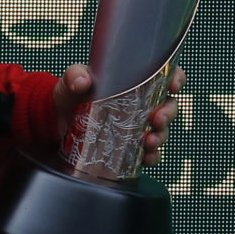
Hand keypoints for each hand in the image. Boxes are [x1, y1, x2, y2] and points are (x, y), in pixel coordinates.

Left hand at [51, 64, 181, 166]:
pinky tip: (146, 158)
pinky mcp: (131, 147)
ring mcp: (138, 126)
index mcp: (134, 81)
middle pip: (168, 105)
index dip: (176, 78)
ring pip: (162, 131)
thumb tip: (82, 81)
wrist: (58, 123)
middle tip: (157, 119)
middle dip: (168, 113)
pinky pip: (150, 153)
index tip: (173, 85)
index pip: (165, 75)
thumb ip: (74, 76)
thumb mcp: (71, 82)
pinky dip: (152, 157)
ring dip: (160, 136)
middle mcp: (142, 104)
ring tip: (149, 141)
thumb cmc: (70, 96)